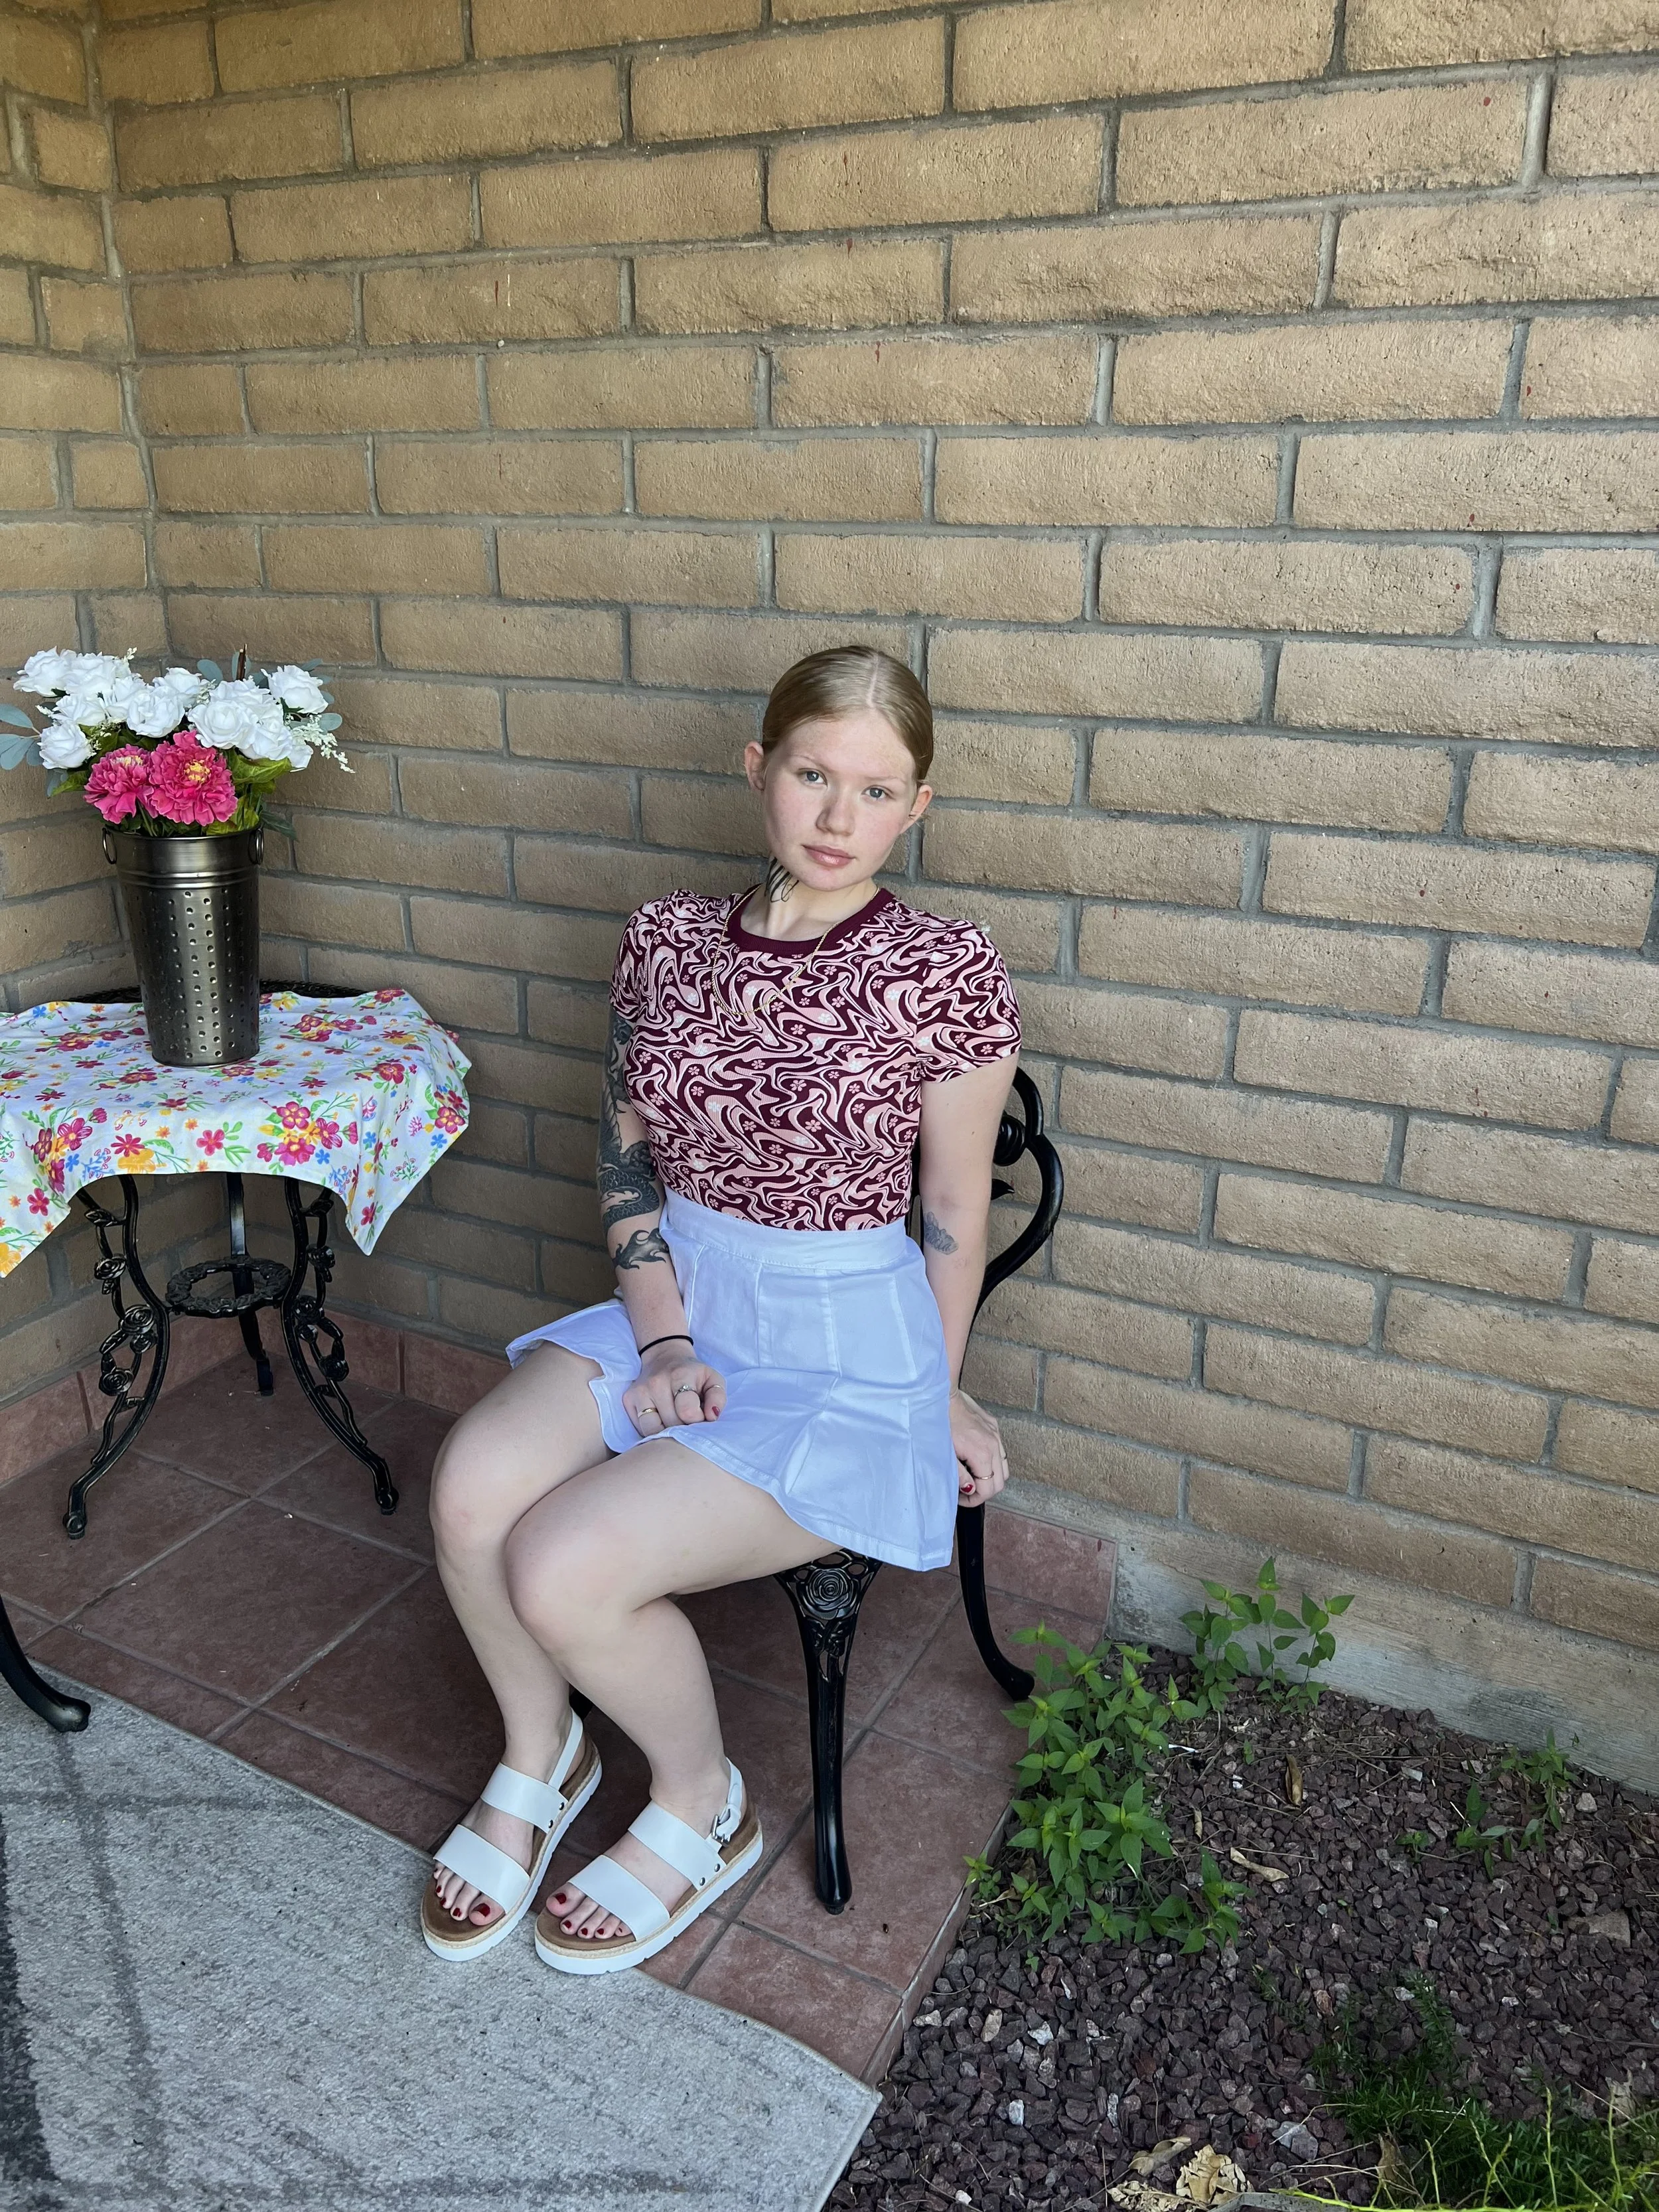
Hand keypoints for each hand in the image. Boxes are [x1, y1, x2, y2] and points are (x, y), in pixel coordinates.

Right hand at [624, 1341, 725, 1437]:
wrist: (664, 1357)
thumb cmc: (692, 1374)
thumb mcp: (712, 1379)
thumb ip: (717, 1397)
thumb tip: (712, 1416)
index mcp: (680, 1374)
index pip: (687, 1410)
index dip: (697, 1420)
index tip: (700, 1416)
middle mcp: (656, 1382)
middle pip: (670, 1423)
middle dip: (683, 1428)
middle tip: (688, 1421)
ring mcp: (639, 1391)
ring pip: (652, 1430)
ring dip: (665, 1433)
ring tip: (674, 1423)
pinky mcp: (628, 1399)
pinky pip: (640, 1429)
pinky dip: (652, 1431)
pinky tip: (661, 1420)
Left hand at [950, 1387, 1007, 1506]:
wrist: (942, 1394)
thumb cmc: (939, 1422)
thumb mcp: (946, 1453)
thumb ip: (959, 1475)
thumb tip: (970, 1491)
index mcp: (983, 1453)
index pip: (989, 1489)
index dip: (975, 1499)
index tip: (961, 1498)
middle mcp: (994, 1444)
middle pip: (1000, 1481)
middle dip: (984, 1491)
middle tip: (965, 1491)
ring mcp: (995, 1434)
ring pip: (1004, 1467)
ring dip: (990, 1477)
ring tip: (971, 1475)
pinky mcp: (993, 1426)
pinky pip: (1000, 1451)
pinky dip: (992, 1461)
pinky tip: (975, 1459)